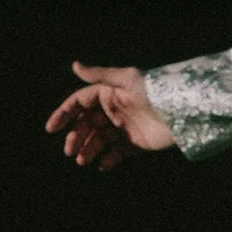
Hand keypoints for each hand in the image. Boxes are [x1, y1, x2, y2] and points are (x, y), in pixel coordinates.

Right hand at [45, 62, 175, 168]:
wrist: (180, 113)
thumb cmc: (153, 91)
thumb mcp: (126, 79)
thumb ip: (100, 75)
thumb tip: (75, 65)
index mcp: (109, 94)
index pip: (79, 103)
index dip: (64, 114)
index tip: (51, 128)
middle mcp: (114, 111)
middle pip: (87, 125)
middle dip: (76, 137)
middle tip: (70, 151)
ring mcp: (124, 128)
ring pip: (99, 141)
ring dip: (88, 150)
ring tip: (82, 161)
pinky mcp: (136, 144)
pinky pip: (117, 154)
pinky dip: (108, 161)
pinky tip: (101, 166)